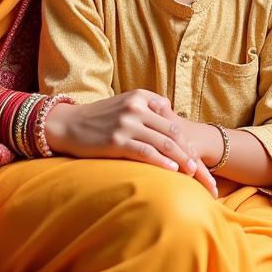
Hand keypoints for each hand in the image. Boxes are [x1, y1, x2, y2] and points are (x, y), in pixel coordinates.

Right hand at [44, 90, 217, 195]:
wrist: (67, 123)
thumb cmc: (99, 117)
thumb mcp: (125, 102)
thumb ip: (148, 106)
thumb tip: (170, 112)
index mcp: (142, 97)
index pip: (172, 122)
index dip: (188, 142)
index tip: (200, 160)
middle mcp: (137, 108)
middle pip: (173, 133)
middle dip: (190, 154)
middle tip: (204, 172)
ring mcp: (127, 124)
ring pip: (163, 142)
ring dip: (182, 159)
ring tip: (194, 173)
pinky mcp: (116, 140)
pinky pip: (144, 151)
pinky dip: (161, 161)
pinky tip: (172, 170)